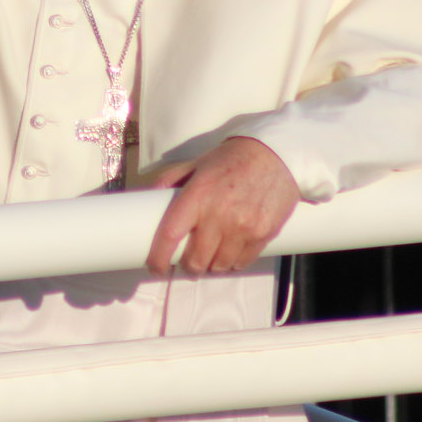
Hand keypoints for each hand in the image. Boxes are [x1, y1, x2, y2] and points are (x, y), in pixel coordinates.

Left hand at [142, 137, 298, 276]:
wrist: (275, 154)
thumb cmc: (231, 159)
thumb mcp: (196, 163)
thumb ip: (170, 179)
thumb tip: (145, 198)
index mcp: (197, 195)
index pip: (170, 235)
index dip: (158, 258)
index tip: (156, 267)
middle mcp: (219, 215)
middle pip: (196, 261)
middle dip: (189, 266)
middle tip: (189, 261)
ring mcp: (243, 227)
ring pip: (219, 266)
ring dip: (212, 266)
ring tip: (211, 256)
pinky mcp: (263, 235)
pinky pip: (242, 263)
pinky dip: (233, 263)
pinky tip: (230, 254)